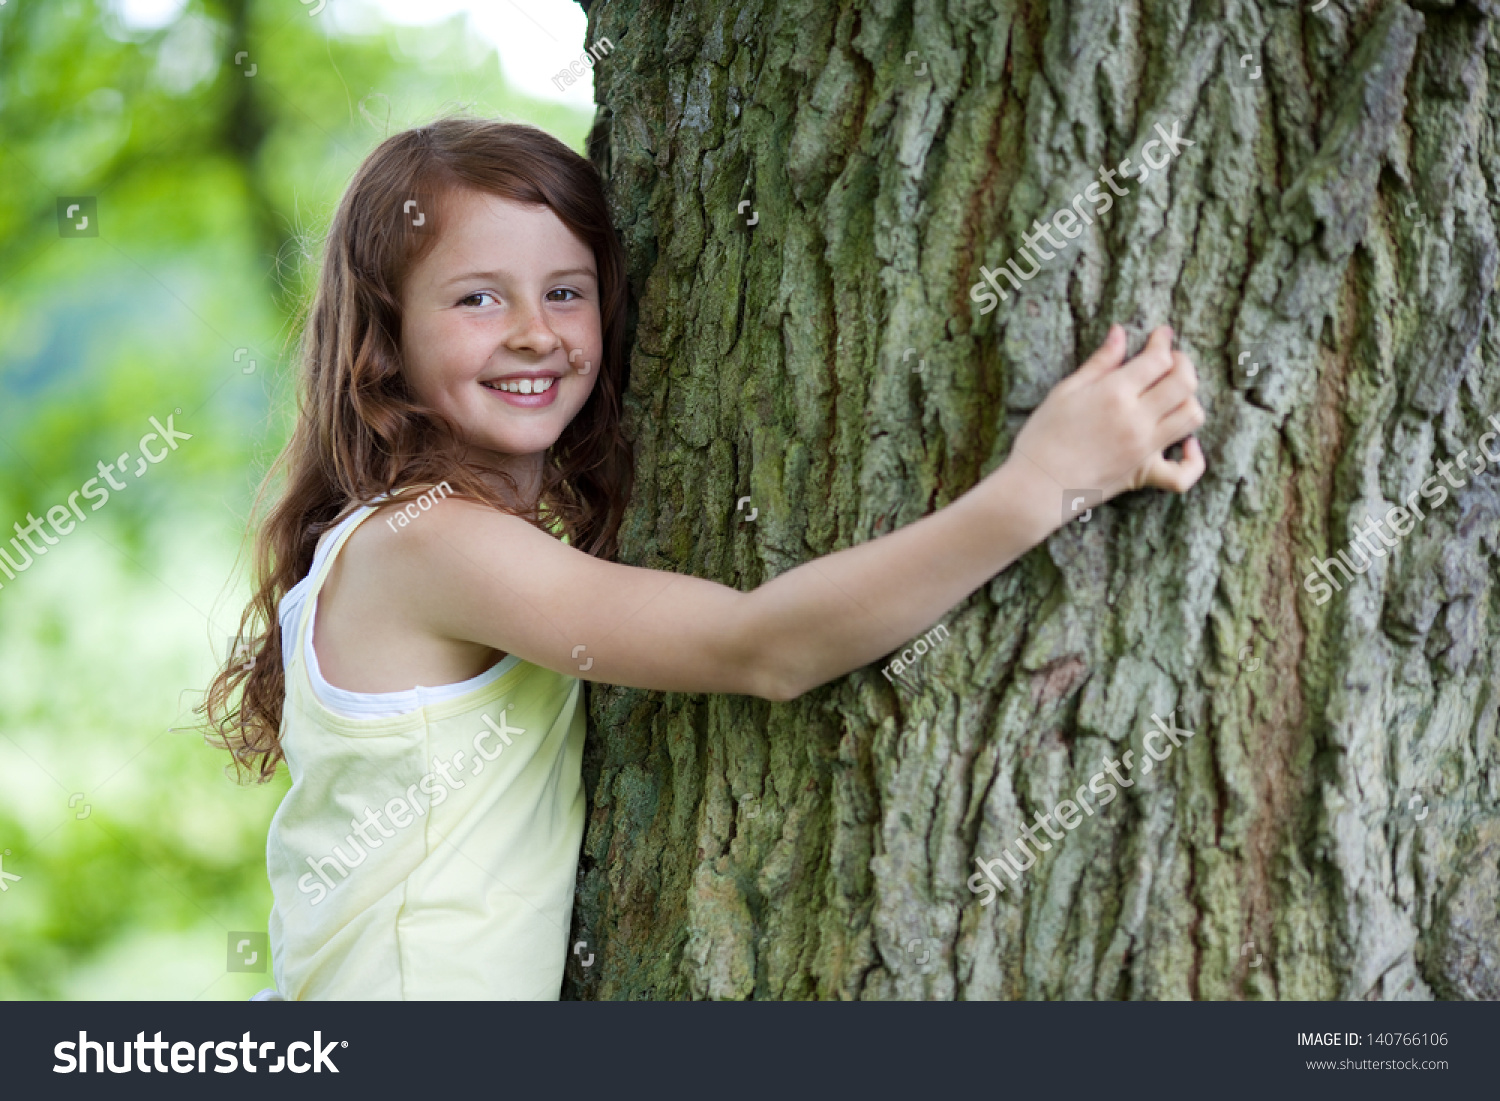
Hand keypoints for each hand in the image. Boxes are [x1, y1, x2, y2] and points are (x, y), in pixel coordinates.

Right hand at [1005, 323, 1205, 504]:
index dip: (1162, 342)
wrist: (1036, 486)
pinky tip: (1186, 444)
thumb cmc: (1043, 436)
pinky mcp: (1144, 475)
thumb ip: (1099, 362)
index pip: (1158, 359)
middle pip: (1184, 383)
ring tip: (1173, 395)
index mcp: (1115, 394)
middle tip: (1170, 360)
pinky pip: (1183, 473)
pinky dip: (1193, 458)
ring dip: (1190, 399)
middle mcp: (1137, 420)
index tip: (1159, 335)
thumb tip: (1120, 332)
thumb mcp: (1066, 391)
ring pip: (1192, 417)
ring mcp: (1144, 449)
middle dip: (1183, 364)